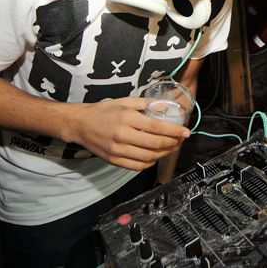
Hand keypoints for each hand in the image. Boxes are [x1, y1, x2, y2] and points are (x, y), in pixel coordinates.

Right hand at [75, 97, 189, 170]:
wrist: (81, 124)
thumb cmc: (104, 111)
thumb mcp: (125, 101)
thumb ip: (146, 105)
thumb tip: (165, 108)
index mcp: (127, 118)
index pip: (157, 127)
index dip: (174, 131)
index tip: (185, 132)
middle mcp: (123, 135)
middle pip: (155, 144)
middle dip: (173, 143)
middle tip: (180, 140)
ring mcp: (118, 150)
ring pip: (148, 157)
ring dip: (164, 154)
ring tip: (171, 148)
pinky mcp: (114, 160)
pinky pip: (137, 166)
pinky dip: (150, 163)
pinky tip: (156, 156)